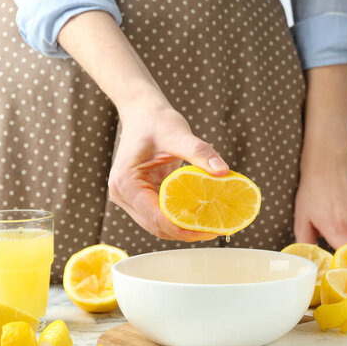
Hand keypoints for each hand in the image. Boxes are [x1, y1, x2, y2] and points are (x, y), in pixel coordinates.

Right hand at [108, 95, 228, 240]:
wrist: (143, 114)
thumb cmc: (156, 121)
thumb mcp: (178, 134)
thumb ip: (200, 152)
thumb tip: (223, 171)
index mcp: (126, 183)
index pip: (156, 218)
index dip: (182, 228)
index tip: (209, 230)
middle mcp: (123, 195)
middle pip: (156, 227)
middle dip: (186, 232)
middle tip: (215, 230)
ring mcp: (130, 199)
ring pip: (158, 226)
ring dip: (183, 228)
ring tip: (211, 225)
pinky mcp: (141, 197)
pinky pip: (161, 215)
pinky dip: (180, 218)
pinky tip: (200, 215)